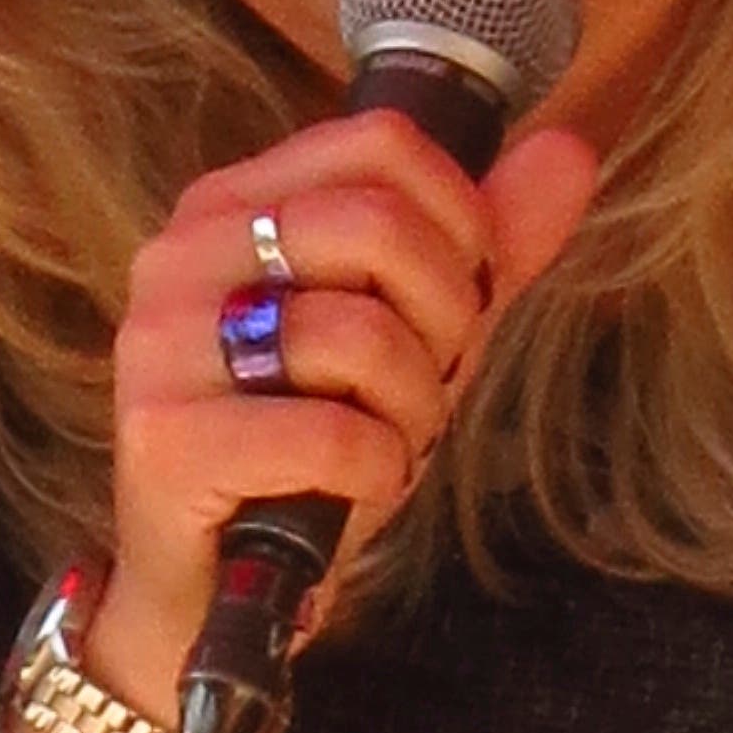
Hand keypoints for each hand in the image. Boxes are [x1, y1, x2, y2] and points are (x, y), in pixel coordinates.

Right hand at [85, 111, 595, 720]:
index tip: (457, 301)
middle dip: (445, 322)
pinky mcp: (166, 440)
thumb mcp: (416, 334)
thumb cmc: (312, 446)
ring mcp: (162, 346)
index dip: (460, 225)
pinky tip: (350, 488)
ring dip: (412, 407)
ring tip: (383, 440)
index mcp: (232, 205)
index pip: (381, 145)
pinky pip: (330, 434)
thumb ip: (489, 245)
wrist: (216, 587)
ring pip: (358, 333)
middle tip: (424, 385)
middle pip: (377, 228)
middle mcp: (181, 256)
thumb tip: (570, 151)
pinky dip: (374, 469)